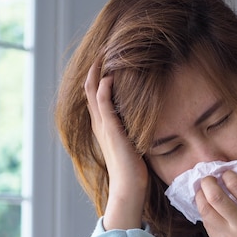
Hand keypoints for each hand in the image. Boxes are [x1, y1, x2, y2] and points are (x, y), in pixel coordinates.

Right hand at [85, 62, 147, 229]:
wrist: (129, 187)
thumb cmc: (135, 169)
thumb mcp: (133, 142)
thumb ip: (134, 130)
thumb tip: (147, 120)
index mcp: (103, 126)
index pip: (95, 95)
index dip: (97, 77)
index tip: (105, 60)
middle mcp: (99, 124)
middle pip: (89, 89)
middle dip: (93, 69)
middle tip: (101, 49)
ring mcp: (103, 127)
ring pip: (92, 92)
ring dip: (96, 72)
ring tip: (102, 54)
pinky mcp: (111, 131)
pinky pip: (103, 104)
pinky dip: (104, 89)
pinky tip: (109, 76)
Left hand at [195, 171, 236, 236]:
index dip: (226, 174)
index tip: (224, 172)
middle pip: (216, 196)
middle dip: (207, 181)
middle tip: (207, 178)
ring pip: (206, 210)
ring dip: (200, 196)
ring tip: (202, 190)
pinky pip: (207, 224)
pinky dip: (204, 211)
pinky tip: (206, 206)